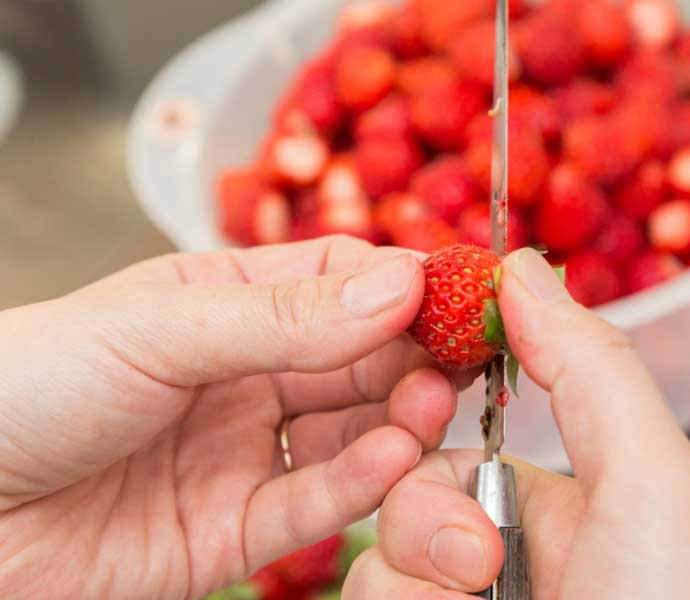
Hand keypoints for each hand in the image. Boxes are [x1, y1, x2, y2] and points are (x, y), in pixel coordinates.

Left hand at [0, 236, 466, 598]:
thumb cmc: (26, 388)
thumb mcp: (159, 331)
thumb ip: (284, 317)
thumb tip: (398, 284)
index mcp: (225, 306)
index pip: (336, 281)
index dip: (397, 284)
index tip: (453, 290)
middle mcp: (245, 378)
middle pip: (356, 360)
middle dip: (410, 356)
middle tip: (461, 355)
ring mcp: (243, 454)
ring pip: (347, 434)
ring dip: (398, 421)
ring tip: (432, 404)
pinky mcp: (234, 531)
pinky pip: (311, 504)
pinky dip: (357, 484)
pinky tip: (390, 458)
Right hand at [343, 247, 689, 599]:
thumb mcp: (649, 477)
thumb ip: (589, 366)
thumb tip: (520, 267)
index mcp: (547, 498)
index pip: (456, 426)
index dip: (427, 403)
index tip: (412, 387)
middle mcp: (490, 548)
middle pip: (403, 487)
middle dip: (428, 517)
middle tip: (481, 562)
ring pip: (371, 553)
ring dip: (416, 583)